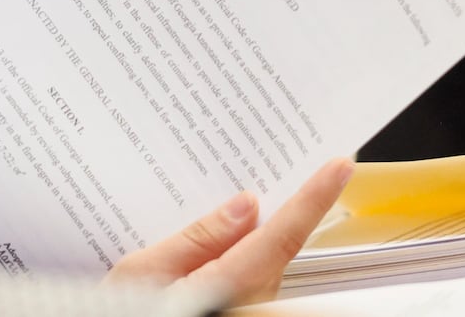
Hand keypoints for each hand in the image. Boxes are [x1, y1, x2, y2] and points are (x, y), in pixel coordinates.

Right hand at [103, 156, 353, 303]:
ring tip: (242, 195)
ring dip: (259, 229)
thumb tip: (243, 206)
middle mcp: (250, 299)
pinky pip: (252, 271)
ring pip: (266, 258)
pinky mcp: (238, 307)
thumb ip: (196, 239)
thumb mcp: (143, 272)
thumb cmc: (124, 313)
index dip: (313, 198)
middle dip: (285, 207)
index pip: (282, 235)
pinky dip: (246, 248)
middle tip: (288, 163)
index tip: (339, 164)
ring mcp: (247, 306)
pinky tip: (223, 233)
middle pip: (278, 245)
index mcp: (227, 284)